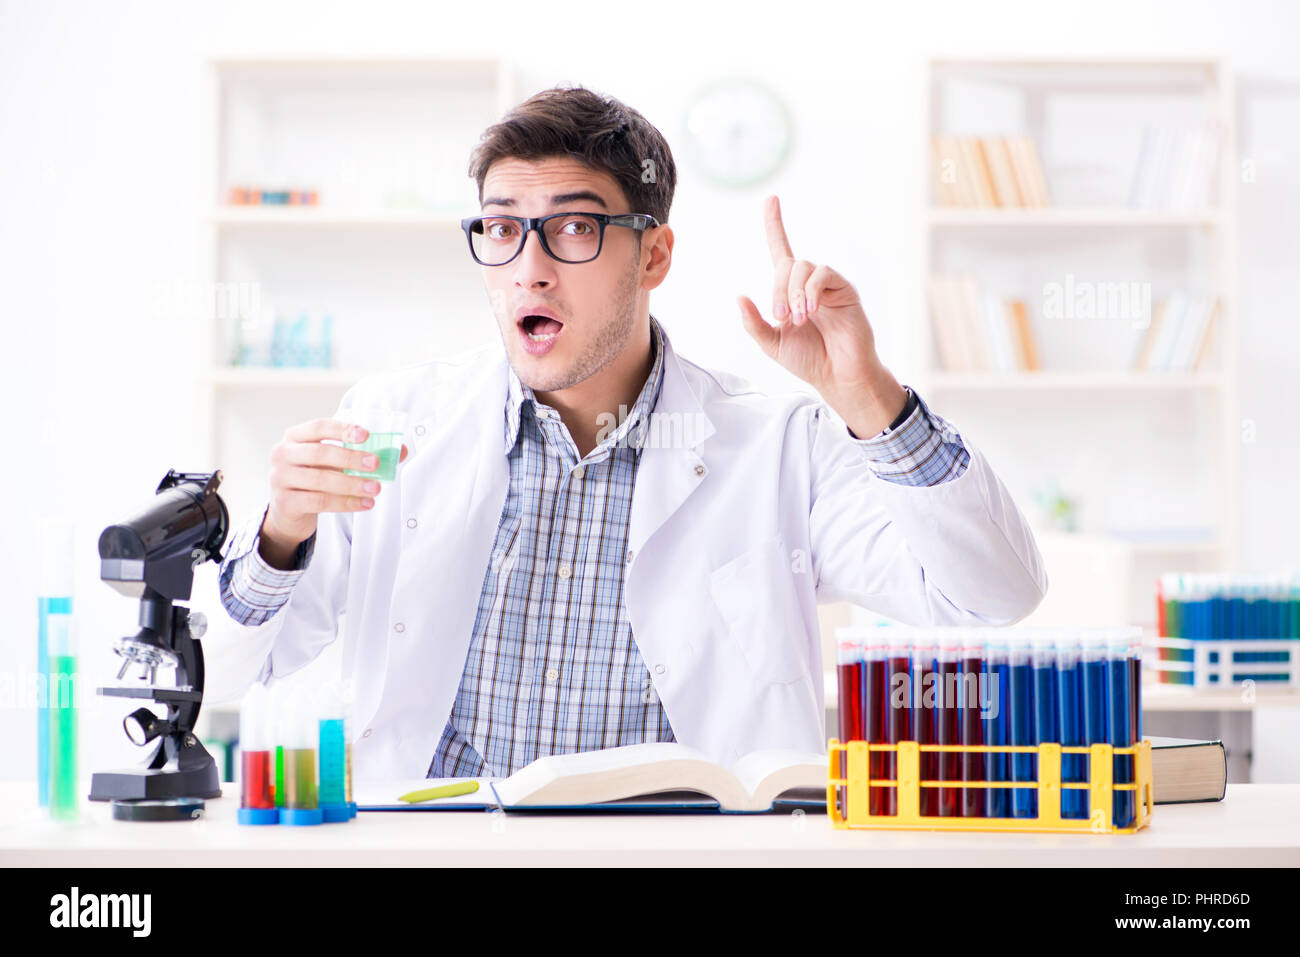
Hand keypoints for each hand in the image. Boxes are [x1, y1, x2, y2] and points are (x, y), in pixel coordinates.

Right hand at [261, 418, 408, 566]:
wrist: (289, 511)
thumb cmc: (315, 478)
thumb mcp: (334, 463)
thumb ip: (361, 454)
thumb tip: (400, 451)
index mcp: (295, 437)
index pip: (318, 427)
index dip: (342, 429)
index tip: (366, 435)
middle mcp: (282, 454)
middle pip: (320, 453)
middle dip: (351, 458)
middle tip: (376, 464)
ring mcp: (280, 478)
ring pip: (321, 479)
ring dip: (352, 484)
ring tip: (376, 488)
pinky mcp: (285, 502)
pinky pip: (319, 501)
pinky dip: (345, 503)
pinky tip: (364, 504)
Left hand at [737, 195, 906, 437]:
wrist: (837, 376)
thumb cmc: (808, 360)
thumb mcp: (772, 344)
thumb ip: (754, 323)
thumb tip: (738, 297)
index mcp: (789, 291)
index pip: (780, 250)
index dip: (775, 225)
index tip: (771, 199)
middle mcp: (808, 283)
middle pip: (787, 264)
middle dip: (778, 289)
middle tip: (782, 317)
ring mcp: (827, 285)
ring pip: (804, 267)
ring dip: (794, 292)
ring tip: (798, 318)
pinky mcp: (844, 290)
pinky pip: (824, 275)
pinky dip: (812, 290)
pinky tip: (811, 310)